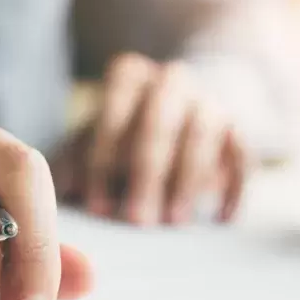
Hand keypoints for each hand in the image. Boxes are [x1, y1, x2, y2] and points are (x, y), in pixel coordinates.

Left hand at [51, 53, 245, 225]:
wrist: (186, 107)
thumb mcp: (96, 139)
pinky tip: (221, 219)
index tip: (98, 208)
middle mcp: (172, 81)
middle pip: (159, 121)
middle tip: (138, 221)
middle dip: (147, 174)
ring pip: (203, 134)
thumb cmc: (126, 133)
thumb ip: (74, 161)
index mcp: (130, 77)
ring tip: (175, 222)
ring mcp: (209, 101)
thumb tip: (57, 195)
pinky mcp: (240, 128)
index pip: (114, 111)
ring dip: (189, 180)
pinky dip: (234, 187)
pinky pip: (242, 154)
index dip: (103, 161)